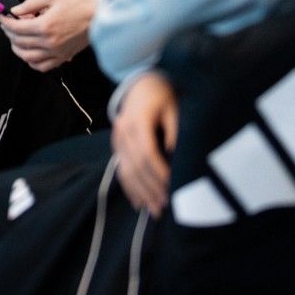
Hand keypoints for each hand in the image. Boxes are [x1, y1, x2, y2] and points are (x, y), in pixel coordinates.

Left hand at [0, 0, 104, 71]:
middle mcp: (49, 42)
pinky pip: (43, 66)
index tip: (2, 16)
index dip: (6, 22)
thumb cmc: (81, 1)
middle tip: (8, 24)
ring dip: (17, 48)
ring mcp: (57, 52)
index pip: (16, 28)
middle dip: (9, 32)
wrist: (102, 13)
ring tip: (16, 38)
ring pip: (28, 57)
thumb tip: (15, 10)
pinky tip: (30, 52)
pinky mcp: (64, 57)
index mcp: (45, 26)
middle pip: (20, 42)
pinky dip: (32, 61)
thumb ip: (31, 4)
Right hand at [111, 72, 180, 217]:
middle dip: (152, 188)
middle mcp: (123, 131)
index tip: (175, 187)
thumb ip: (175, 129)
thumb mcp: (174, 106)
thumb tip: (177, 155)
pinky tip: (139, 203)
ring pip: (126, 171)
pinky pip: (121, 170)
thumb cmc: (163, 94)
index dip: (160, 171)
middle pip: (135, 165)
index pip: (147, 152)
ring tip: (156, 211)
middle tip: (167, 207)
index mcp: (138, 120)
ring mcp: (117, 139)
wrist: (141, 83)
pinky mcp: (117, 145)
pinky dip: (130, 188)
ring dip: (141, 193)